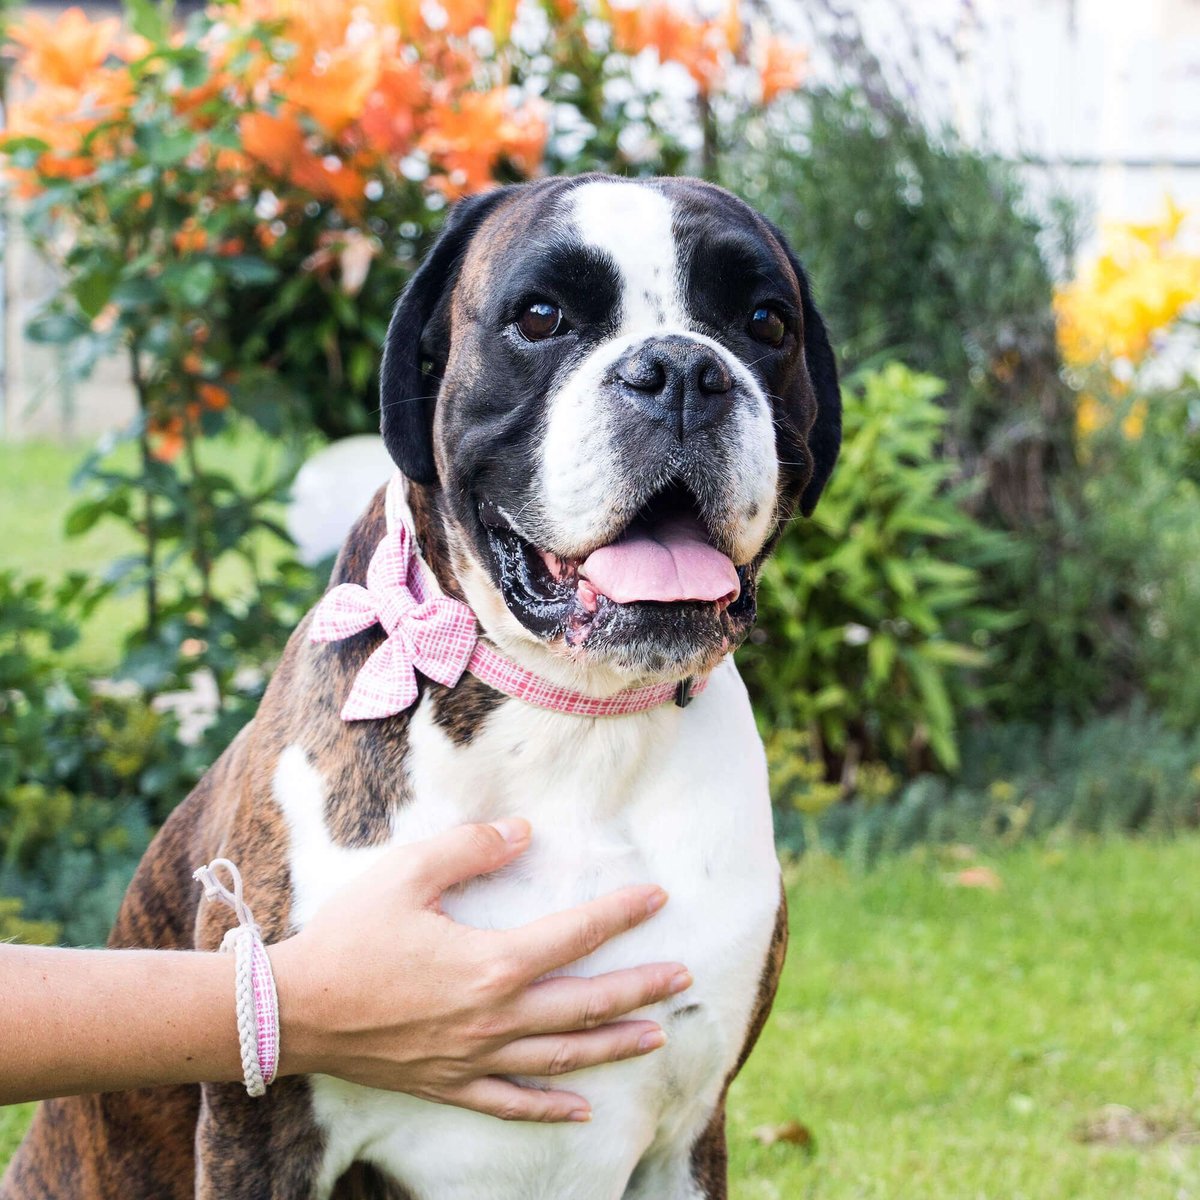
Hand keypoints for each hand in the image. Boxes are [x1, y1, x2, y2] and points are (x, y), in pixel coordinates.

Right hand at [270, 818, 690, 1122]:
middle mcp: (494, 1017)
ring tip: (657, 1035)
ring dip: (614, 1046)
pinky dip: (551, 1108)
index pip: (575, 935)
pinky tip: (583, 1110)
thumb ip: (471, 848)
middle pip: (585, 1004)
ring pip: (562, 1057)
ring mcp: (474, 1058)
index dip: (621, 914)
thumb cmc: (350, 937)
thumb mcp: (408, 873)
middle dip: (640, 988)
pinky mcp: (448, 1084)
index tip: (657, 898)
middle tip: (683, 977)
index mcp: (491, 963)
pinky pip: (511, 1103)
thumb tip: (524, 833)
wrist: (293, 1010)